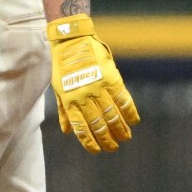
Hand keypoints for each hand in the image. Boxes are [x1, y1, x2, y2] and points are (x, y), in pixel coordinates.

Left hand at [47, 14, 139, 153]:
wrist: (71, 40)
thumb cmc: (63, 65)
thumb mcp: (58, 87)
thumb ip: (64, 110)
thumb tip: (67, 131)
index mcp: (69, 100)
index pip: (81, 127)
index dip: (90, 142)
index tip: (97, 151)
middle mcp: (84, 96)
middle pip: (99, 124)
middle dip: (107, 139)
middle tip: (114, 147)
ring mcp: (98, 87)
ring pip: (112, 115)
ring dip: (120, 129)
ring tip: (125, 137)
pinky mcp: (111, 78)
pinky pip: (123, 99)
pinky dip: (130, 112)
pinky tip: (133, 121)